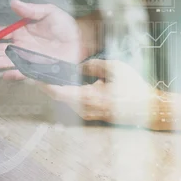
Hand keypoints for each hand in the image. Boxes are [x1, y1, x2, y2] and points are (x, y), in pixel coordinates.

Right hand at [0, 0, 86, 79]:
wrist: (81, 41)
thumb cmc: (65, 27)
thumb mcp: (49, 12)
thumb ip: (31, 10)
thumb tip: (14, 3)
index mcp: (21, 32)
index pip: (0, 33)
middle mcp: (21, 46)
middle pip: (0, 49)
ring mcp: (27, 58)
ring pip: (8, 61)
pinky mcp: (36, 69)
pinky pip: (23, 72)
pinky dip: (14, 74)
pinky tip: (6, 75)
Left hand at [37, 60, 161, 127]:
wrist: (148, 109)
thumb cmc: (134, 89)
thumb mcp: (116, 69)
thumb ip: (94, 65)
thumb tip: (79, 66)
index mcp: (88, 97)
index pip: (57, 91)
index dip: (42, 83)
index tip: (32, 74)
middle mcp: (83, 108)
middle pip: (58, 95)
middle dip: (48, 82)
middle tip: (38, 68)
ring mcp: (86, 113)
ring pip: (65, 98)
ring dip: (58, 86)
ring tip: (50, 71)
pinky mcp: (90, 114)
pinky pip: (74, 101)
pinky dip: (68, 91)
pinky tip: (66, 81)